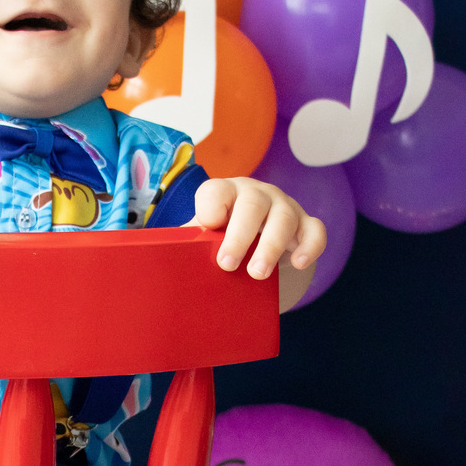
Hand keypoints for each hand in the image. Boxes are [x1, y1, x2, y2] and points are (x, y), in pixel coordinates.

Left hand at [191, 176, 325, 281]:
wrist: (258, 242)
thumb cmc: (221, 241)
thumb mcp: (203, 239)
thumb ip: (185, 245)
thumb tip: (149, 263)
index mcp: (225, 194)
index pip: (216, 191)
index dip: (211, 206)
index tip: (207, 226)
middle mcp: (256, 195)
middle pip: (253, 204)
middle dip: (240, 234)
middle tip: (227, 265)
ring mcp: (284, 207)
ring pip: (284, 218)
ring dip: (271, 246)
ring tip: (257, 274)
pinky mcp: (306, 225)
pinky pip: (315, 231)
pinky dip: (310, 246)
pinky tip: (297, 264)